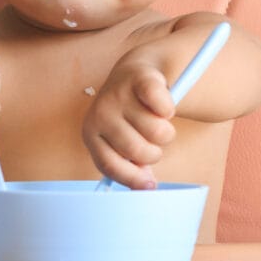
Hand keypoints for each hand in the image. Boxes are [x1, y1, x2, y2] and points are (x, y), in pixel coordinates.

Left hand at [82, 61, 176, 188]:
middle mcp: (100, 114)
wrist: (132, 74)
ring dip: (165, 133)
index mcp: (90, 133)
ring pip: (157, 132)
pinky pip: (164, 108)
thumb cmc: (127, 117)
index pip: (109, 165)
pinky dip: (169, 110)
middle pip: (137, 150)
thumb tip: (146, 187)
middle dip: (153, 153)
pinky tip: (163, 107)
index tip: (149, 186)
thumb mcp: (120, 141)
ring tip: (158, 123)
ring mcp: (119, 95)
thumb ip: (130, 164)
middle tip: (154, 143)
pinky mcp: (140, 80)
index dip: (131, 178)